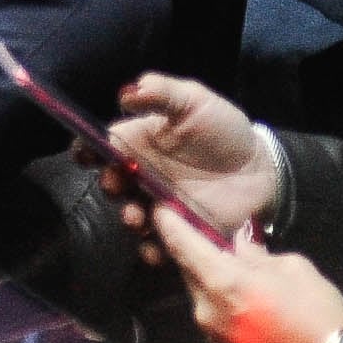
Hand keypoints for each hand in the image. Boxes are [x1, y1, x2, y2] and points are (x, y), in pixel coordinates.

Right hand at [105, 73, 282, 255]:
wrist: (260, 168)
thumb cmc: (223, 130)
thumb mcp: (195, 101)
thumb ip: (162, 92)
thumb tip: (125, 94)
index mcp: (139, 143)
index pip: (103, 146)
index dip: (87, 149)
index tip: (82, 154)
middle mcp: (143, 176)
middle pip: (113, 183)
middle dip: (109, 185)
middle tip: (116, 184)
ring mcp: (159, 206)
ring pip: (132, 215)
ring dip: (128, 218)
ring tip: (136, 216)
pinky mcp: (179, 231)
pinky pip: (158, 245)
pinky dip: (152, 249)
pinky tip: (155, 247)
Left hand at [167, 214, 342, 342]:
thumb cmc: (314, 310)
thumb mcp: (290, 266)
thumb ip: (255, 253)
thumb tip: (239, 244)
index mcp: (222, 281)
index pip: (182, 245)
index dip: (169, 223)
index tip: (160, 208)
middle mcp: (207, 307)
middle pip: (187, 268)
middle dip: (191, 249)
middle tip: (199, 228)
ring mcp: (212, 330)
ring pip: (198, 290)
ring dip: (206, 272)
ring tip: (227, 257)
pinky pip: (210, 309)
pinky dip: (217, 293)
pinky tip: (237, 287)